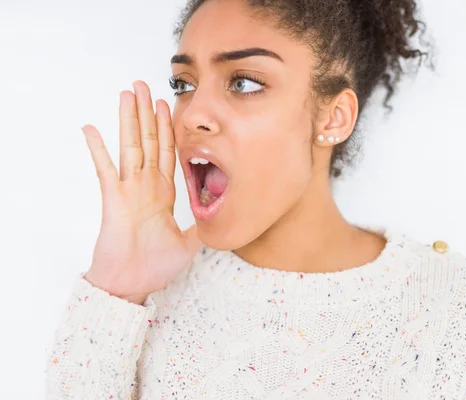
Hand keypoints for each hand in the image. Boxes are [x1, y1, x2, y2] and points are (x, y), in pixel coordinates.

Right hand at [81, 80, 201, 304]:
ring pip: (130, 146)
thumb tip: (221, 219)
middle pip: (148, 141)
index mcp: (163, 193)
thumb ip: (201, 227)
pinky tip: (91, 128)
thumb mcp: (189, 244)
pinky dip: (98, 149)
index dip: (167, 128)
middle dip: (148, 113)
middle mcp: (146, 186)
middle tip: (145, 85)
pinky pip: (105, 170)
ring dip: (129, 120)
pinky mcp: (113, 199)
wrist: (131, 285)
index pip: (167, 152)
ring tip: (127, 94)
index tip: (167, 105)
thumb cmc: (154, 266)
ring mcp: (128, 190)